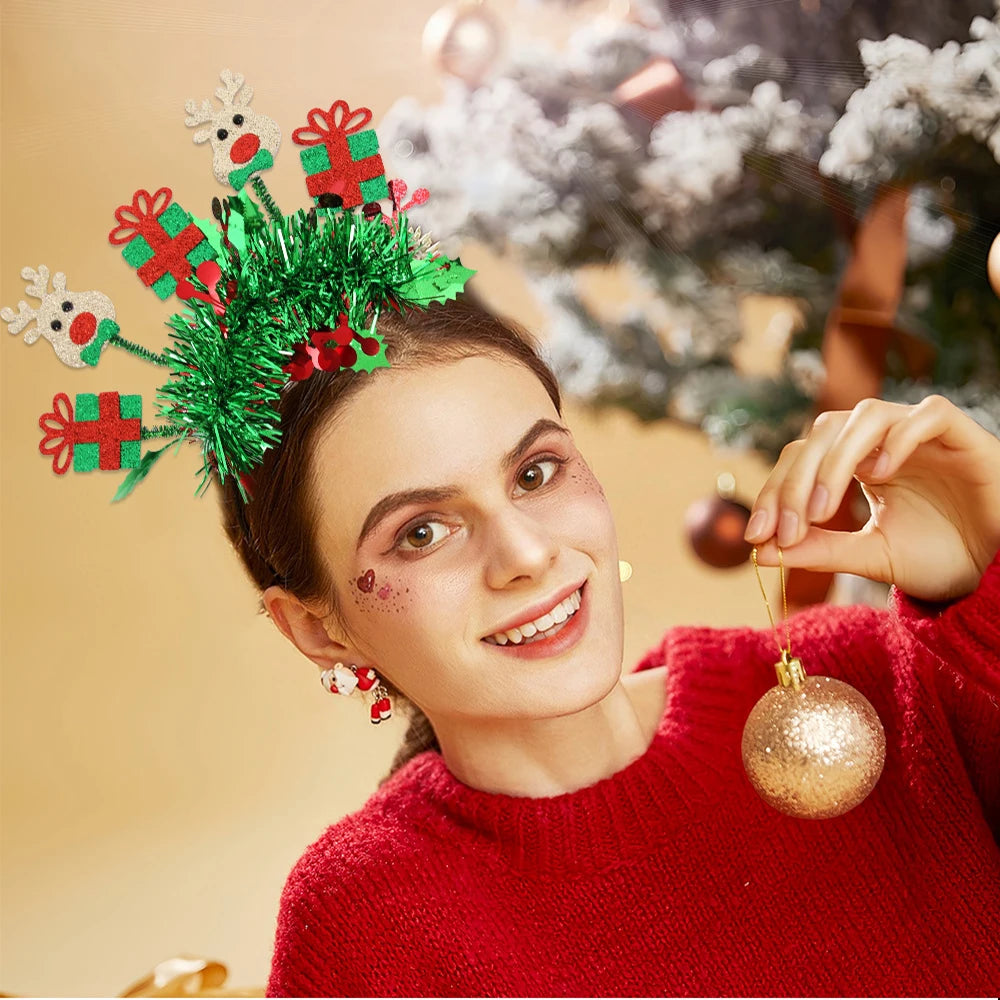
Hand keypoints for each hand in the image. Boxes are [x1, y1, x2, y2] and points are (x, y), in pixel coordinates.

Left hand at [744, 395, 999, 601]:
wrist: (996, 569)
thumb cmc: (939, 557)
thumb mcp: (870, 557)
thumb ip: (820, 549)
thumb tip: (761, 553)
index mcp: (854, 463)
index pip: (800, 459)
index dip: (775, 493)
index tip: (758, 537)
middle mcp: (880, 441)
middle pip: (822, 433)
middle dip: (796, 483)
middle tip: (787, 530)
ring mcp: (919, 432)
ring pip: (866, 416)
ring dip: (835, 461)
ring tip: (824, 510)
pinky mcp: (960, 433)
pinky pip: (927, 415)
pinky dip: (899, 437)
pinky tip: (879, 474)